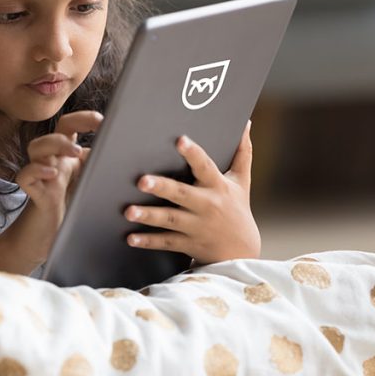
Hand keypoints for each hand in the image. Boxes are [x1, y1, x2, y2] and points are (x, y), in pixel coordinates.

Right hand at [15, 110, 101, 224]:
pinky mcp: (33, 191)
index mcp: (66, 155)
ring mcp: (41, 174)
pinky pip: (25, 175)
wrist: (51, 234)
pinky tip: (52, 174)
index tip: (103, 121)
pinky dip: (36, 170)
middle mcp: (53, 159)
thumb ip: (98, 166)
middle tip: (95, 128)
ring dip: (56, 143)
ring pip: (36, 146)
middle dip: (74, 123)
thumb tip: (120, 153)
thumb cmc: (71, 205)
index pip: (70, 126)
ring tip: (76, 152)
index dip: (85, 118)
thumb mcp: (88, 182)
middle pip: (55, 130)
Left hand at [123, 121, 259, 263]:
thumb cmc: (237, 209)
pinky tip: (129, 238)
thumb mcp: (242, 181)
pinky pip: (166, 242)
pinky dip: (148, 241)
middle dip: (162, 187)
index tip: (180, 140)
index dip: (193, 153)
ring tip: (129, 211)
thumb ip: (242, 152)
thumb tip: (245, 123)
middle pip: (182, 194)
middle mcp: (207, 205)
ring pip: (170, 219)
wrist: (242, 252)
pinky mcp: (188, 244)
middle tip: (141, 181)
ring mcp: (196, 226)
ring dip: (149, 216)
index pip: (205, 166)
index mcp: (218, 186)